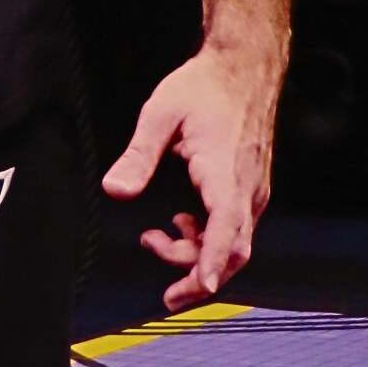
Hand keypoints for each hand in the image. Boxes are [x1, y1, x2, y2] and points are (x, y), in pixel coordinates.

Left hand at [101, 47, 276, 312]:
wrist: (243, 69)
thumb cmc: (204, 87)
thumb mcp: (160, 114)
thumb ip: (138, 155)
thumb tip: (115, 191)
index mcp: (224, 171)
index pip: (226, 228)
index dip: (213, 261)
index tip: (201, 288)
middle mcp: (246, 188)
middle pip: (234, 251)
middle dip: (201, 279)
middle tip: (167, 297)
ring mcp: (252, 191)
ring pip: (235, 244)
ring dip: (198, 256)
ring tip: (154, 240)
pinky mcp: (249, 190)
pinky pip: (234, 229)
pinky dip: (208, 239)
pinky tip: (180, 225)